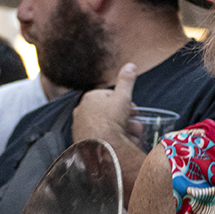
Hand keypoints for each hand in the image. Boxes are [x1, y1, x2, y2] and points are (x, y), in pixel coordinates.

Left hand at [71, 64, 145, 186]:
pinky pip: (99, 139)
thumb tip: (130, 65)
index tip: (134, 111)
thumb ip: (127, 81)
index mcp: (90, 98)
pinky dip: (110, 141)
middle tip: (133, 124)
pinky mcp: (81, 142)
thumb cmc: (111, 121)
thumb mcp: (123, 97)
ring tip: (128, 136)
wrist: (100, 148)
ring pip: (104, 126)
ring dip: (120, 130)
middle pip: (109, 112)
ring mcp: (80, 127)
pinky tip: (118, 145)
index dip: (126, 104)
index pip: (111, 97)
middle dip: (125, 118)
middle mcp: (81, 111)